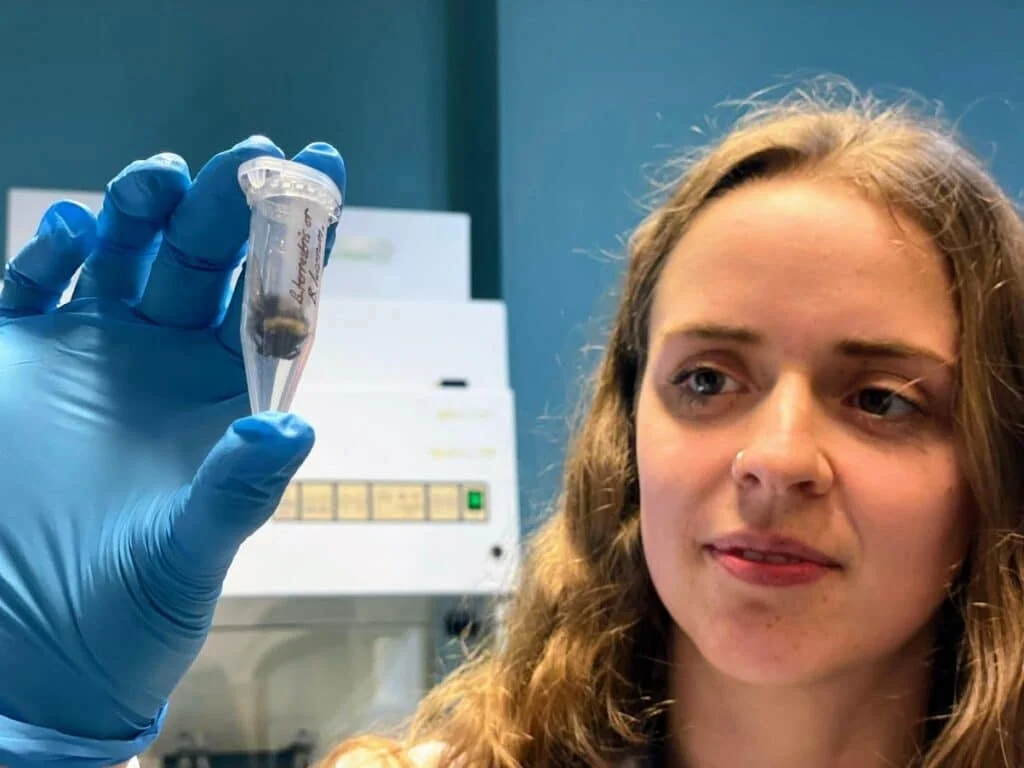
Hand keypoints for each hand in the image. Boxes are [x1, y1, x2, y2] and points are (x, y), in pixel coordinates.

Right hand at [0, 137, 345, 767]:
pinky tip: (66, 230)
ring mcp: (89, 348)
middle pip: (202, 258)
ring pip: (121, 253)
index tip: (327, 163)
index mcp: (227, 388)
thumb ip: (237, 489)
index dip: (301, 234)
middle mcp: (164, 355)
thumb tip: (294, 423)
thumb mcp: (190, 555)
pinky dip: (45, 255)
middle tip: (250, 158)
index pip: (275, 298)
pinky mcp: (14, 357)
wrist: (36, 650)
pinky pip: (29, 288)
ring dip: (140, 208)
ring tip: (158, 181)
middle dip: (224, 204)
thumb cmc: (133, 609)